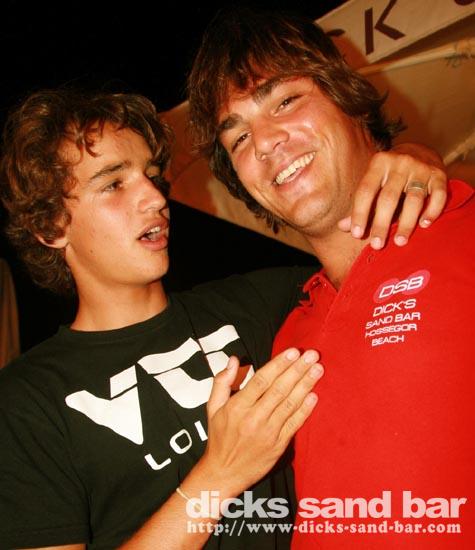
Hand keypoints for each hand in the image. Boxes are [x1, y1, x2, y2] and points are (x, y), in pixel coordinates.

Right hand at [199, 348, 322, 497]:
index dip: (279, 364)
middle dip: (297, 370)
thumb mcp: (212, 407)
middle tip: (312, 355)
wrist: (223, 473)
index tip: (293, 351)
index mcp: (237, 407)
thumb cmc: (219, 437)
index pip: (262, 380)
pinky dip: (305, 410)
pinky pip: (294, 424)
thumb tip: (233, 359)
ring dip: (306, 385)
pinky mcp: (278, 446)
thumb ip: (222, 381)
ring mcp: (268, 433)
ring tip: (318, 369)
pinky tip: (314, 396)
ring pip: (289, 404)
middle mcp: (254, 418)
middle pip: (279, 389)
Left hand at [338, 143, 446, 248]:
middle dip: (381, 224)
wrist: (420, 151)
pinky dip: (432, 211)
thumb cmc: (389, 175)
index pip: (366, 191)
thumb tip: (342, 227)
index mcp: (378, 164)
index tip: (356, 234)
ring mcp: (421, 168)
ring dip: (406, 223)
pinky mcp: (439, 175)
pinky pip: (438, 195)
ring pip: (414, 199)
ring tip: (399, 242)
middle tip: (377, 245)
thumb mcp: (373, 183)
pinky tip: (424, 225)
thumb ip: (360, 205)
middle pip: (389, 198)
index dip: (360, 213)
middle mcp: (400, 163)